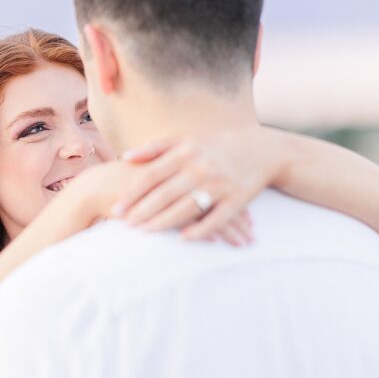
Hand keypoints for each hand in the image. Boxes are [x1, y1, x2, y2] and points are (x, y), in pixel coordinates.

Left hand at [107, 126, 289, 241]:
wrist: (262, 150)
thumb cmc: (216, 145)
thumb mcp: (187, 139)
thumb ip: (156, 147)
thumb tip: (125, 156)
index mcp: (186, 152)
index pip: (152, 176)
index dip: (132, 194)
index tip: (116, 208)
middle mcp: (201, 168)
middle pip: (165, 194)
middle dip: (142, 211)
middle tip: (124, 225)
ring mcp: (219, 184)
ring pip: (186, 208)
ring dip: (163, 222)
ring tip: (145, 232)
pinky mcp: (237, 199)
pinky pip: (215, 219)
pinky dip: (199, 230)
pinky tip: (182, 238)